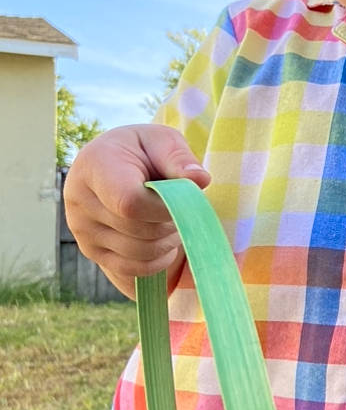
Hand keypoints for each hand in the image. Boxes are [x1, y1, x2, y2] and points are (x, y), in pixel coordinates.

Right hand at [63, 124, 210, 298]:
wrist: (111, 165)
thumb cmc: (142, 151)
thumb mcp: (162, 141)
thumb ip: (180, 159)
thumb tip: (201, 180)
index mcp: (95, 166)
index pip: (129, 203)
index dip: (164, 208)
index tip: (182, 197)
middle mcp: (80, 200)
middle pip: (137, 230)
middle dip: (170, 222)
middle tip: (182, 207)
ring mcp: (82, 230)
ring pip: (139, 252)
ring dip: (167, 241)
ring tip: (173, 220)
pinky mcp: (91, 251)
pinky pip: (133, 268)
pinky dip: (157, 260)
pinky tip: (164, 239)